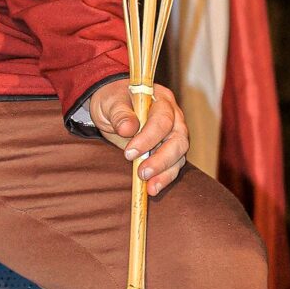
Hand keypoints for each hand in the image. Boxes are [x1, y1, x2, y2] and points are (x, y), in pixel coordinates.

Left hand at [88, 79, 188, 197]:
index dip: (149, 138)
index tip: (129, 153)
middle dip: (162, 160)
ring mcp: (174, 134)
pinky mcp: (170, 150)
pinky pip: (173, 165)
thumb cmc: (114, 100)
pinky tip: (152, 189)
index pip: (163, 120)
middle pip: (178, 140)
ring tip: (150, 188)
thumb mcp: (110, 102)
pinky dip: (164, 178)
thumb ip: (119, 113)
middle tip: (143, 173)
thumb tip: (128, 128)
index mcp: (161, 100)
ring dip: (165, 173)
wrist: (114, 108)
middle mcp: (174, 117)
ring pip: (179, 155)